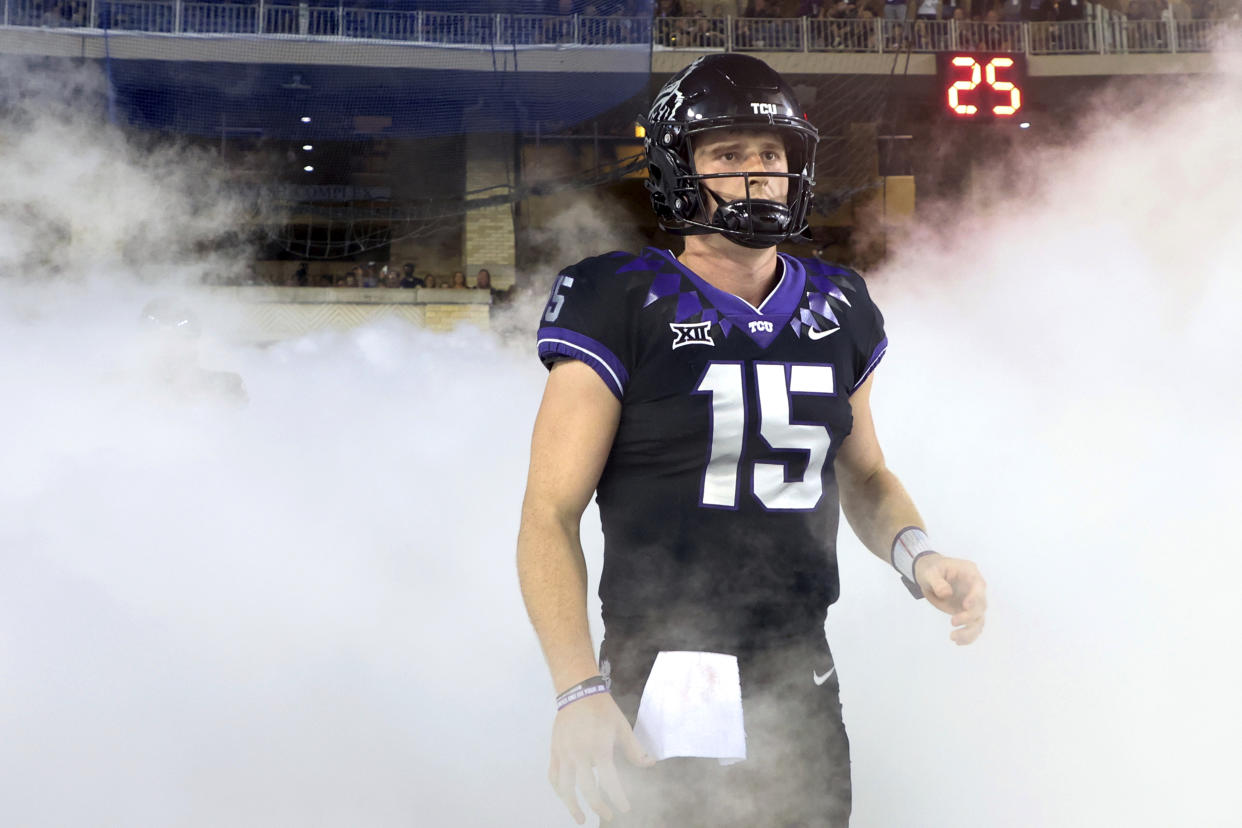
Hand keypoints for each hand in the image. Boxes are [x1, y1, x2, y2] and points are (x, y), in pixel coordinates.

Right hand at [548, 692, 653, 823]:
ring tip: (581, 819)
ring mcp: (564, 753)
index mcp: (599, 748)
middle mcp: (580, 754)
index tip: (625, 808)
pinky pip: (554, 776)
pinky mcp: (554, 751)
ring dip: (573, 806)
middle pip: (587, 789)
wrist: (577, 692)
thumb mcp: (622, 727)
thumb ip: (635, 749)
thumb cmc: (602, 709)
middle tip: (607, 816)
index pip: (609, 781)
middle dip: (598, 806)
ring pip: (565, 787)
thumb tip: (649, 764)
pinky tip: (566, 797)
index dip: (618, 798)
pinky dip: (559, 790)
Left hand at [914, 553, 987, 644]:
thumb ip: (937, 582)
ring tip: (954, 638)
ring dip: (970, 631)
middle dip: (969, 616)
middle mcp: (975, 589)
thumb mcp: (930, 572)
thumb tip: (946, 593)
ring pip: (979, 620)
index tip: (965, 606)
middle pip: (981, 605)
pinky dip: (968, 636)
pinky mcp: (967, 613)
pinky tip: (958, 642)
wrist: (930, 575)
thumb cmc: (932, 569)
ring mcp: (972, 602)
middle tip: (952, 622)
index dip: (975, 596)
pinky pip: (973, 626)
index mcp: (970, 573)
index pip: (979, 586)